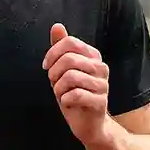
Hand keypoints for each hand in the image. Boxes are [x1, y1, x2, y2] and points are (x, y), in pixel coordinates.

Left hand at [42, 24, 109, 145]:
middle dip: (54, 73)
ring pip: (70, 77)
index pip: (69, 42)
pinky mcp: (101, 102)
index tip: (46, 67)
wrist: (87, 123)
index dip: (52, 53)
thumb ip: (60, 47)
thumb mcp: (62, 69)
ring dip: (58, 88)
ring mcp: (103, 85)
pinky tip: (68, 103)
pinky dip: (65, 100)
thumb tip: (57, 26)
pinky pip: (76, 94)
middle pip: (68, 59)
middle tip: (55, 84)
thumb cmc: (73, 93)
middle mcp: (101, 67)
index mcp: (92, 56)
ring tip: (62, 94)